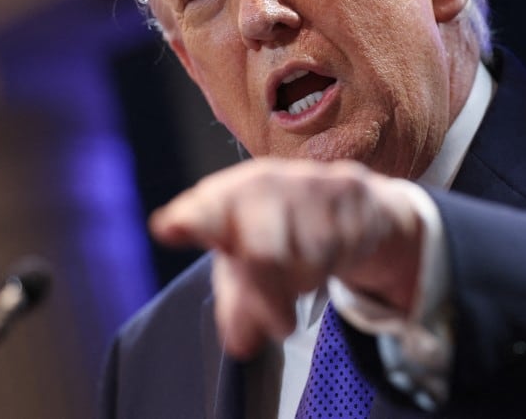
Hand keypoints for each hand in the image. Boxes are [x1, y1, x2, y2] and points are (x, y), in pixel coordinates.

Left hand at [149, 158, 424, 357]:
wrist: (356, 205)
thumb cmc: (285, 234)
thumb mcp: (250, 265)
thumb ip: (237, 304)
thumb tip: (242, 344)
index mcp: (233, 194)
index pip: (207, 207)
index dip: (191, 219)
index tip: (169, 229)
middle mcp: (270, 181)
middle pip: (263, 253)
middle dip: (267, 299)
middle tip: (278, 328)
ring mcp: (313, 183)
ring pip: (307, 258)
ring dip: (303, 284)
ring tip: (301, 280)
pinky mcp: (353, 192)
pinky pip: (341, 250)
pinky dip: (333, 268)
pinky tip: (330, 259)